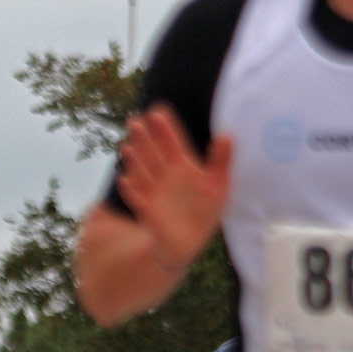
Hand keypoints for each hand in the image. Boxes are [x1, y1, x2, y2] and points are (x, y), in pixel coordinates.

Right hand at [115, 105, 233, 272]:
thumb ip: (221, 160)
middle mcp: (164, 176)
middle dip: (144, 138)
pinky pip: (137, 198)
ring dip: (135, 160)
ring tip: (128, 146)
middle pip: (153, 153)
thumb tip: (228, 135)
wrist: (187, 241)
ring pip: (142, 171)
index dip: (166, 128)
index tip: (158, 109)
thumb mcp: (219, 184)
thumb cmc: (203, 211)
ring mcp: (154, 192)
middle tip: (135, 120)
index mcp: (182, 166)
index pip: (173, 143)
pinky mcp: (147, 210)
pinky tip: (124, 179)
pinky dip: (130, 190)